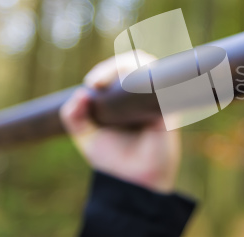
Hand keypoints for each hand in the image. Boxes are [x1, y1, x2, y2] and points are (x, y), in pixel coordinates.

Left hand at [60, 51, 180, 192]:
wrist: (134, 182)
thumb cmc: (114, 160)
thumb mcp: (87, 136)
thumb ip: (74, 117)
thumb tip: (80, 94)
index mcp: (123, 98)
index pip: (118, 71)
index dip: (106, 69)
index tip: (92, 84)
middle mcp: (142, 95)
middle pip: (135, 62)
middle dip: (115, 66)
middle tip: (98, 82)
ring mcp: (157, 100)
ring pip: (151, 67)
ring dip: (134, 64)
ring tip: (119, 77)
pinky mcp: (169, 108)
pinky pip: (167, 85)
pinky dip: (156, 76)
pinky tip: (139, 80)